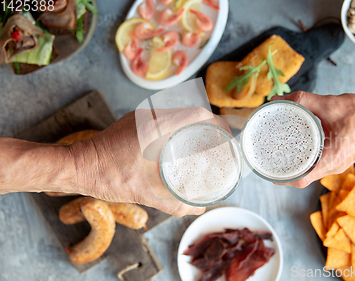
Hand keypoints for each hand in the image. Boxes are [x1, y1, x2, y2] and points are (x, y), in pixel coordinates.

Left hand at [68, 107, 227, 216]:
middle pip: (188, 112)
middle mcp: (149, 116)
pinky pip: (163, 119)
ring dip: (190, 125)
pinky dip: (176, 128)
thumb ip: (173, 203)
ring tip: (202, 143)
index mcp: (155, 126)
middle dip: (206, 125)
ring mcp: (140, 117)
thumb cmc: (107, 176)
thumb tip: (196, 208)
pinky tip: (179, 144)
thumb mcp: (144, 192)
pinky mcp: (133, 121)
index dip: (215, 122)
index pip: (195, 114)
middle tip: (217, 143)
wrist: (76, 167)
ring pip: (175, 114)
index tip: (225, 134)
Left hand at [271, 91, 354, 187]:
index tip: (267, 170)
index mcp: (332, 161)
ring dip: (296, 164)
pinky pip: (320, 162)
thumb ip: (303, 100)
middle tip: (268, 158)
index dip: (281, 178)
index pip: (301, 180)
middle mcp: (335, 167)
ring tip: (280, 151)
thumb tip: (279, 99)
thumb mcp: (330, 104)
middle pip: (303, 177)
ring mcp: (339, 163)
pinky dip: (307, 158)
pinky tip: (298, 145)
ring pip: (312, 170)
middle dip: (284, 170)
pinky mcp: (342, 157)